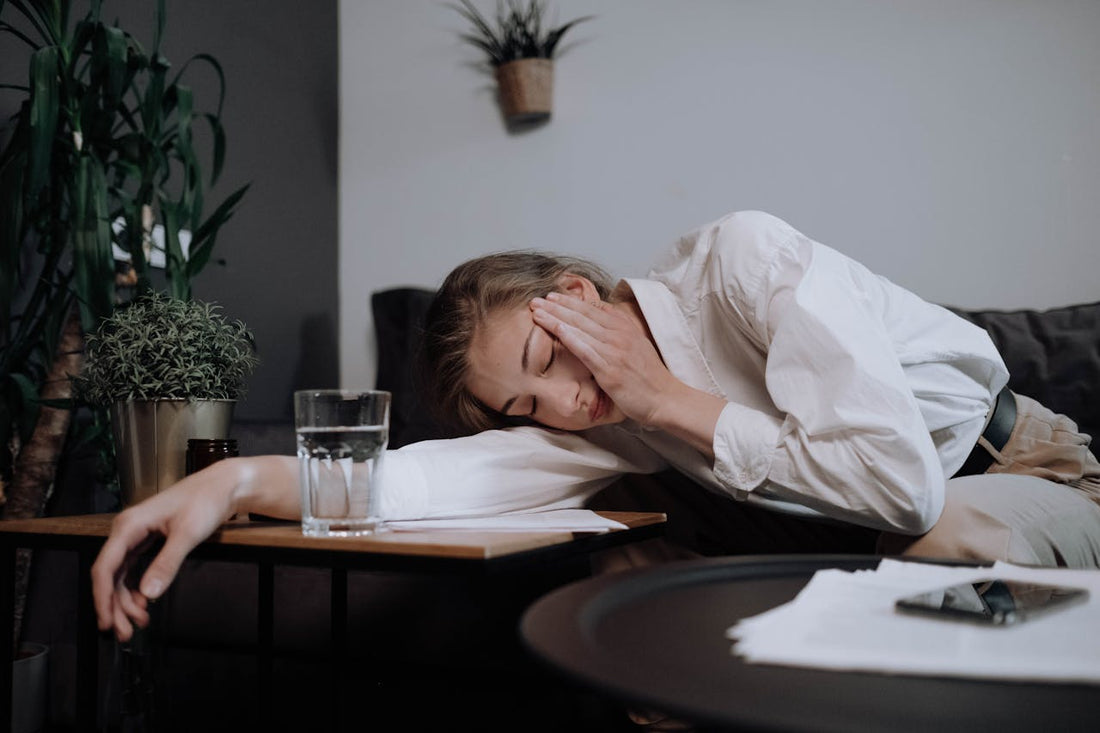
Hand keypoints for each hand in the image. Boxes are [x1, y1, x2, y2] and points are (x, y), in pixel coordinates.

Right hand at [91, 459, 242, 640]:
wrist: (222, 486)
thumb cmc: (205, 501)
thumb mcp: (188, 534)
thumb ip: (167, 563)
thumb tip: (148, 592)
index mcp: (129, 525)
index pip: (105, 567)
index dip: (102, 598)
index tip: (107, 621)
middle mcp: (127, 530)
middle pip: (110, 575)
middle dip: (116, 606)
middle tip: (126, 632)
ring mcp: (136, 535)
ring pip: (121, 575)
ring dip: (126, 601)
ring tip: (139, 622)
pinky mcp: (148, 540)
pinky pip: (133, 569)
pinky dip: (136, 588)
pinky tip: (143, 603)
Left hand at [530, 291, 678, 425]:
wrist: (665, 398)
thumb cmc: (649, 376)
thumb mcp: (636, 345)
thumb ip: (618, 332)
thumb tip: (598, 322)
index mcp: (625, 327)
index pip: (592, 308)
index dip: (570, 301)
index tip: (552, 296)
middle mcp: (620, 334)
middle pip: (582, 314)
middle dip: (556, 305)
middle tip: (536, 299)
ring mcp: (615, 351)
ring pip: (580, 328)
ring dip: (555, 317)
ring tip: (536, 310)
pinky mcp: (610, 369)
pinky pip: (585, 349)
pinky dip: (569, 336)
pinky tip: (555, 328)